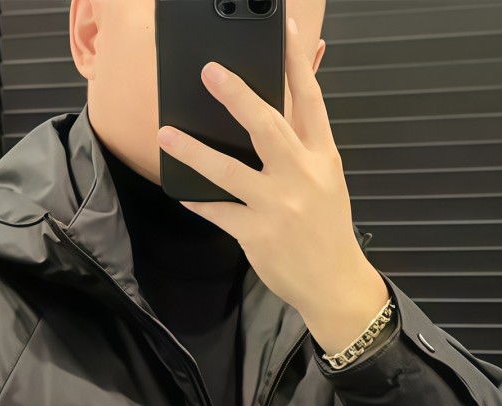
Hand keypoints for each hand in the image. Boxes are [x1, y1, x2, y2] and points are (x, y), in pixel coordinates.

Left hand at [155, 15, 389, 353]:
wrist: (334, 283)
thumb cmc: (327, 229)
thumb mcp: (327, 178)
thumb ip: (306, 142)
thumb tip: (290, 103)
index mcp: (322, 156)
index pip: (310, 98)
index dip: (297, 60)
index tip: (282, 27)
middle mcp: (301, 175)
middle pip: (267, 126)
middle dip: (237, 96)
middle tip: (209, 71)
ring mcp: (278, 205)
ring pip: (230, 171)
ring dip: (195, 151)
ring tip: (167, 134)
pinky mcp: (258, 234)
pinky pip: (219, 211)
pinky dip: (200, 201)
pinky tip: (183, 192)